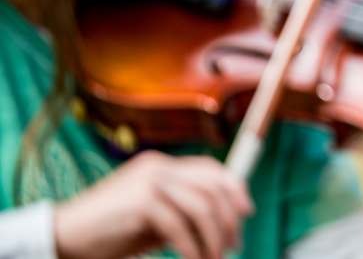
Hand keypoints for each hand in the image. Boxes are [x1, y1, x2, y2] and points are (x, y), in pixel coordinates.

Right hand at [54, 151, 252, 258]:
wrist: (63, 237)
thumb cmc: (108, 232)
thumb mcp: (152, 218)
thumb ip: (181, 212)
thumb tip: (221, 223)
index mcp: (161, 166)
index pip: (211, 169)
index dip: (234, 189)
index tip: (246, 213)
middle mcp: (159, 167)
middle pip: (212, 186)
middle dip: (229, 218)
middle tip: (233, 245)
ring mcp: (150, 181)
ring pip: (202, 205)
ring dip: (214, 236)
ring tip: (214, 257)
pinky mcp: (141, 201)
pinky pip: (180, 225)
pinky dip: (192, 247)